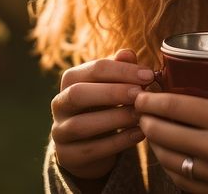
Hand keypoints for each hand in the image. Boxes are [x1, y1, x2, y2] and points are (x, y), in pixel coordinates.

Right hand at [50, 49, 153, 180]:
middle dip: (112, 93)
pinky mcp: (67, 155)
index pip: (94, 69)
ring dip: (115, 118)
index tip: (148, 75)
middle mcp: (59, 103)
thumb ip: (120, 69)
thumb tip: (128, 53)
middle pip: (78, 94)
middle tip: (140, 94)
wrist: (90, 145)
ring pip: (82, 124)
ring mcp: (59, 131)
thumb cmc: (105, 106)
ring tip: (140, 116)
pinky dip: (118, 142)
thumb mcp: (113, 86)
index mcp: (71, 79)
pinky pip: (91, 149)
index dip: (122, 71)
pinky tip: (139, 134)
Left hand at [135, 91, 207, 192]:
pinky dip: (169, 166)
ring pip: (167, 157)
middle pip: (164, 131)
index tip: (142, 94)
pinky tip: (167, 157)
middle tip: (141, 111)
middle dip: (146, 120)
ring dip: (153, 143)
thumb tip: (204, 86)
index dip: (152, 100)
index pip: (175, 106)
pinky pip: (181, 179)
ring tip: (151, 132)